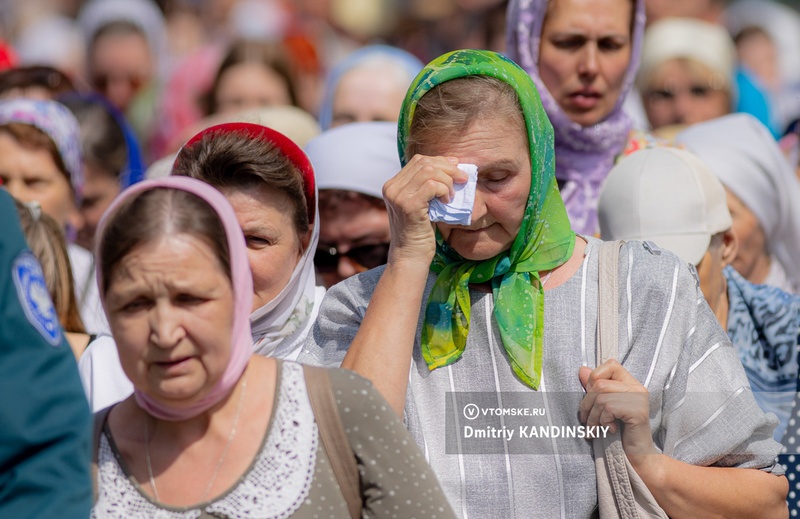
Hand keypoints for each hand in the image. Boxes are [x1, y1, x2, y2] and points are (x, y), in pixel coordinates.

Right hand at [382, 154, 467, 268]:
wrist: (410, 257)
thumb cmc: (420, 233)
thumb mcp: (423, 204)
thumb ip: (428, 185)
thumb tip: (451, 163)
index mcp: (393, 185)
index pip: (418, 161)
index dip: (440, 161)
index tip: (456, 167)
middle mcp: (391, 188)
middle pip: (424, 162)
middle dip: (448, 168)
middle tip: (462, 179)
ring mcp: (398, 196)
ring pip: (429, 171)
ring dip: (447, 181)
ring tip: (451, 196)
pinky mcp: (407, 205)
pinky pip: (432, 185)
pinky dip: (444, 190)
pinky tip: (446, 201)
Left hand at [579, 361, 661, 476]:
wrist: (636, 458)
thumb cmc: (618, 433)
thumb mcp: (601, 407)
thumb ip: (593, 387)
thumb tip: (582, 369)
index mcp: (629, 382)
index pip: (610, 365)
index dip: (594, 379)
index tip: (591, 400)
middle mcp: (637, 387)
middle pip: (599, 383)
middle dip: (586, 404)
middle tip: (586, 421)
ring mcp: (639, 398)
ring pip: (601, 397)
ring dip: (593, 417)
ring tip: (596, 430)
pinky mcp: (638, 411)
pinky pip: (609, 408)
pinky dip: (603, 422)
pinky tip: (611, 430)